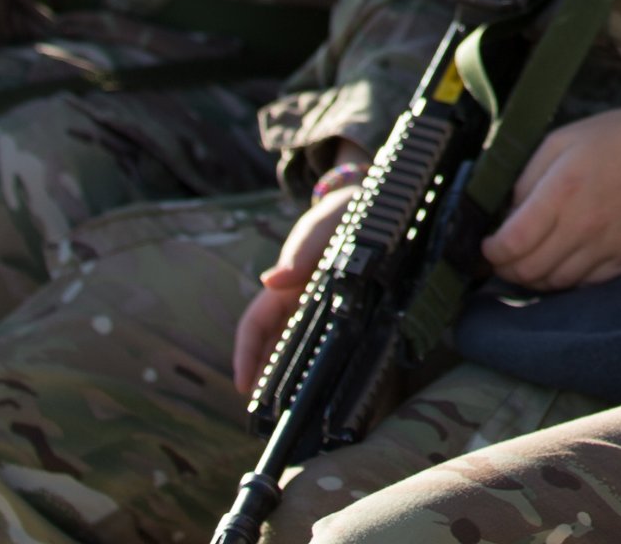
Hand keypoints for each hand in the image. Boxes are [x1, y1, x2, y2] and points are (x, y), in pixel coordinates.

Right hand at [232, 153, 366, 398]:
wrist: (376, 205)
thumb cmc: (340, 213)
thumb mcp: (322, 226)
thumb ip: (302, 250)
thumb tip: (272, 281)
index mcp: (284, 286)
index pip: (255, 326)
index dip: (245, 356)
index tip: (244, 386)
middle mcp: (298, 304)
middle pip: (274, 348)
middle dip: (268, 380)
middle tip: (273, 416)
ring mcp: (322, 312)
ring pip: (301, 353)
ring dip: (296, 381)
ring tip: (301, 413)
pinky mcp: (348, 317)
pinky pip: (332, 347)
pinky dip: (328, 368)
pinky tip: (339, 389)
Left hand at [481, 106, 620, 289]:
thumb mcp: (564, 140)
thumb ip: (529, 176)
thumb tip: (510, 211)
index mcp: (563, 192)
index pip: (513, 243)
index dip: (491, 251)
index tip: (488, 245)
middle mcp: (584, 226)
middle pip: (529, 270)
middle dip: (507, 268)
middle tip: (504, 256)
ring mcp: (608, 247)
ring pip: (556, 283)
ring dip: (535, 276)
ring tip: (532, 259)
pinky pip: (587, 284)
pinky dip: (568, 279)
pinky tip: (564, 261)